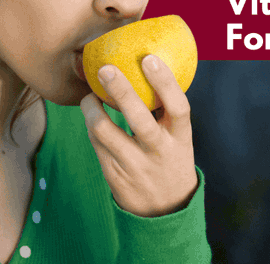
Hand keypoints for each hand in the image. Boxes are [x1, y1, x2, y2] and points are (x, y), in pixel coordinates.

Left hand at [80, 54, 198, 216]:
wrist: (165, 210)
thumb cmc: (170, 159)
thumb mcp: (178, 139)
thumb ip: (165, 110)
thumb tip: (147, 64)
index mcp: (181, 139)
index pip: (179, 107)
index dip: (165, 82)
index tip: (149, 58)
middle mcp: (160, 152)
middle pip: (140, 120)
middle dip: (121, 91)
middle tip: (105, 69)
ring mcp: (135, 165)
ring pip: (105, 132)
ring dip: (91, 109)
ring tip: (89, 96)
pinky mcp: (114, 175)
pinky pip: (96, 143)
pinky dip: (90, 124)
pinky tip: (90, 114)